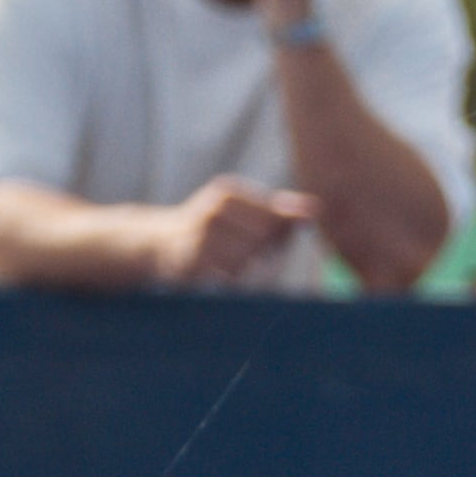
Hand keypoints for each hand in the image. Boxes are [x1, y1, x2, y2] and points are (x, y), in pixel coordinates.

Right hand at [155, 173, 317, 284]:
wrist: (159, 244)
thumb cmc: (214, 228)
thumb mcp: (242, 210)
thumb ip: (278, 210)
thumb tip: (316, 209)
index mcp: (228, 193)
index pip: (274, 218)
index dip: (282, 236)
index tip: (277, 244)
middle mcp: (213, 211)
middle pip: (263, 239)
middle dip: (269, 254)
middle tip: (259, 260)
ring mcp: (199, 237)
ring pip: (247, 262)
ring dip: (251, 272)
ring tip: (241, 269)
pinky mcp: (189, 263)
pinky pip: (226, 278)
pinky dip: (233, 283)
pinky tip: (227, 279)